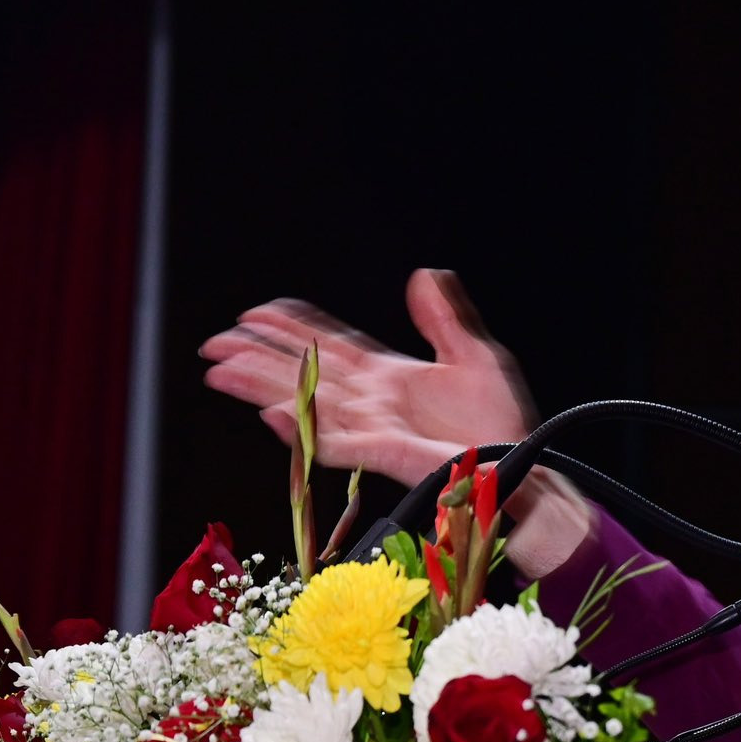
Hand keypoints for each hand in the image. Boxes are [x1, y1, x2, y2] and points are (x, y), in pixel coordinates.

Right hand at [200, 268, 591, 574]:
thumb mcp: (477, 356)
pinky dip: (302, 428)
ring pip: (307, 403)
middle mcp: (375, 403)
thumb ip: (445, 318)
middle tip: (218, 340)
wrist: (522, 467)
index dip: (295, 329)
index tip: (260, 312)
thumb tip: (425, 275)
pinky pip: (334, 442)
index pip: (331, 346)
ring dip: (262, 386)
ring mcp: (375, 428)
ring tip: (222, 370)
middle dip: (260, 356)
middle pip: (305, 373)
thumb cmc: (501, 424)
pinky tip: (269, 413)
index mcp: (391, 378)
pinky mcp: (384, 454)